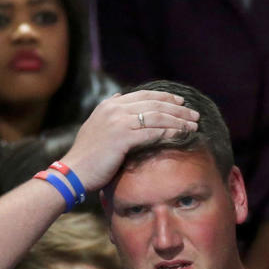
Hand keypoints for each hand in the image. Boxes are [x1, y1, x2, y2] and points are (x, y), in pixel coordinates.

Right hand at [61, 90, 199, 191]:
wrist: (74, 172)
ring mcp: (118, 121)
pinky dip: (171, 131)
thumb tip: (119, 97)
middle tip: (194, 114)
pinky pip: (153, 131)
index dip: (165, 97)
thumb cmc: (88, 156)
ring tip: (194, 125)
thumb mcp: (97, 126)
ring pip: (157, 116)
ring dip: (179, 120)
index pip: (144, 95)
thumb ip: (110, 112)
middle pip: (154, 104)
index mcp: (110, 105)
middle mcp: (114, 108)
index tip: (181, 101)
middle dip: (178, 108)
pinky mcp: (123, 136)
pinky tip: (183, 134)